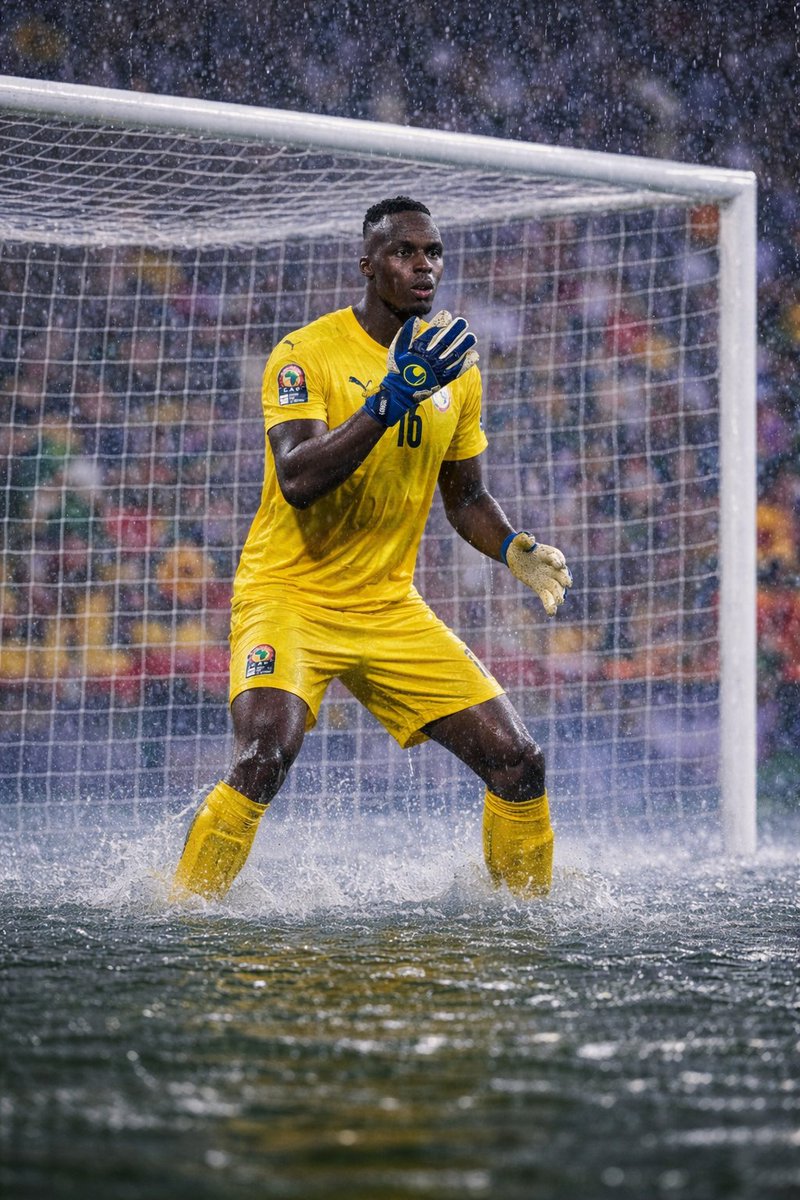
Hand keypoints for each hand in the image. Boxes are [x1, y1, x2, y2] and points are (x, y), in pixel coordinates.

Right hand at [363, 310, 478, 427]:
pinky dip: (466, 363)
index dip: (441, 322)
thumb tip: (416, 319)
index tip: (447, 315)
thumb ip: (406, 334)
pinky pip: (457, 370)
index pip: (432, 332)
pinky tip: (474, 355)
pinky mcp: (443, 380)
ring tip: (471, 337)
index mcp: (419, 349)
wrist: (399, 392)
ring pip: (454, 354)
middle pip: (446, 341)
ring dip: (464, 345)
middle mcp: (430, 357)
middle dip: (455, 330)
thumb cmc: (398, 369)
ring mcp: (438, 369)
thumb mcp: (397, 349)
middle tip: (463, 322)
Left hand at [503, 532, 572, 616]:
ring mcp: (548, 579)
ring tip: (559, 602)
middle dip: (565, 578)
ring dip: (559, 595)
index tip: (558, 564)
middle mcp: (553, 568)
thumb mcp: (518, 542)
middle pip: (561, 574)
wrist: (516, 557)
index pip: (556, 557)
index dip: (557, 560)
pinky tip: (551, 613)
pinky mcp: (541, 588)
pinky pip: (547, 597)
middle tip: (567, 584)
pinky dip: (550, 605)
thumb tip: (530, 539)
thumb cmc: (519, 547)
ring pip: (557, 588)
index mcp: (549, 554)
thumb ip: (523, 539)